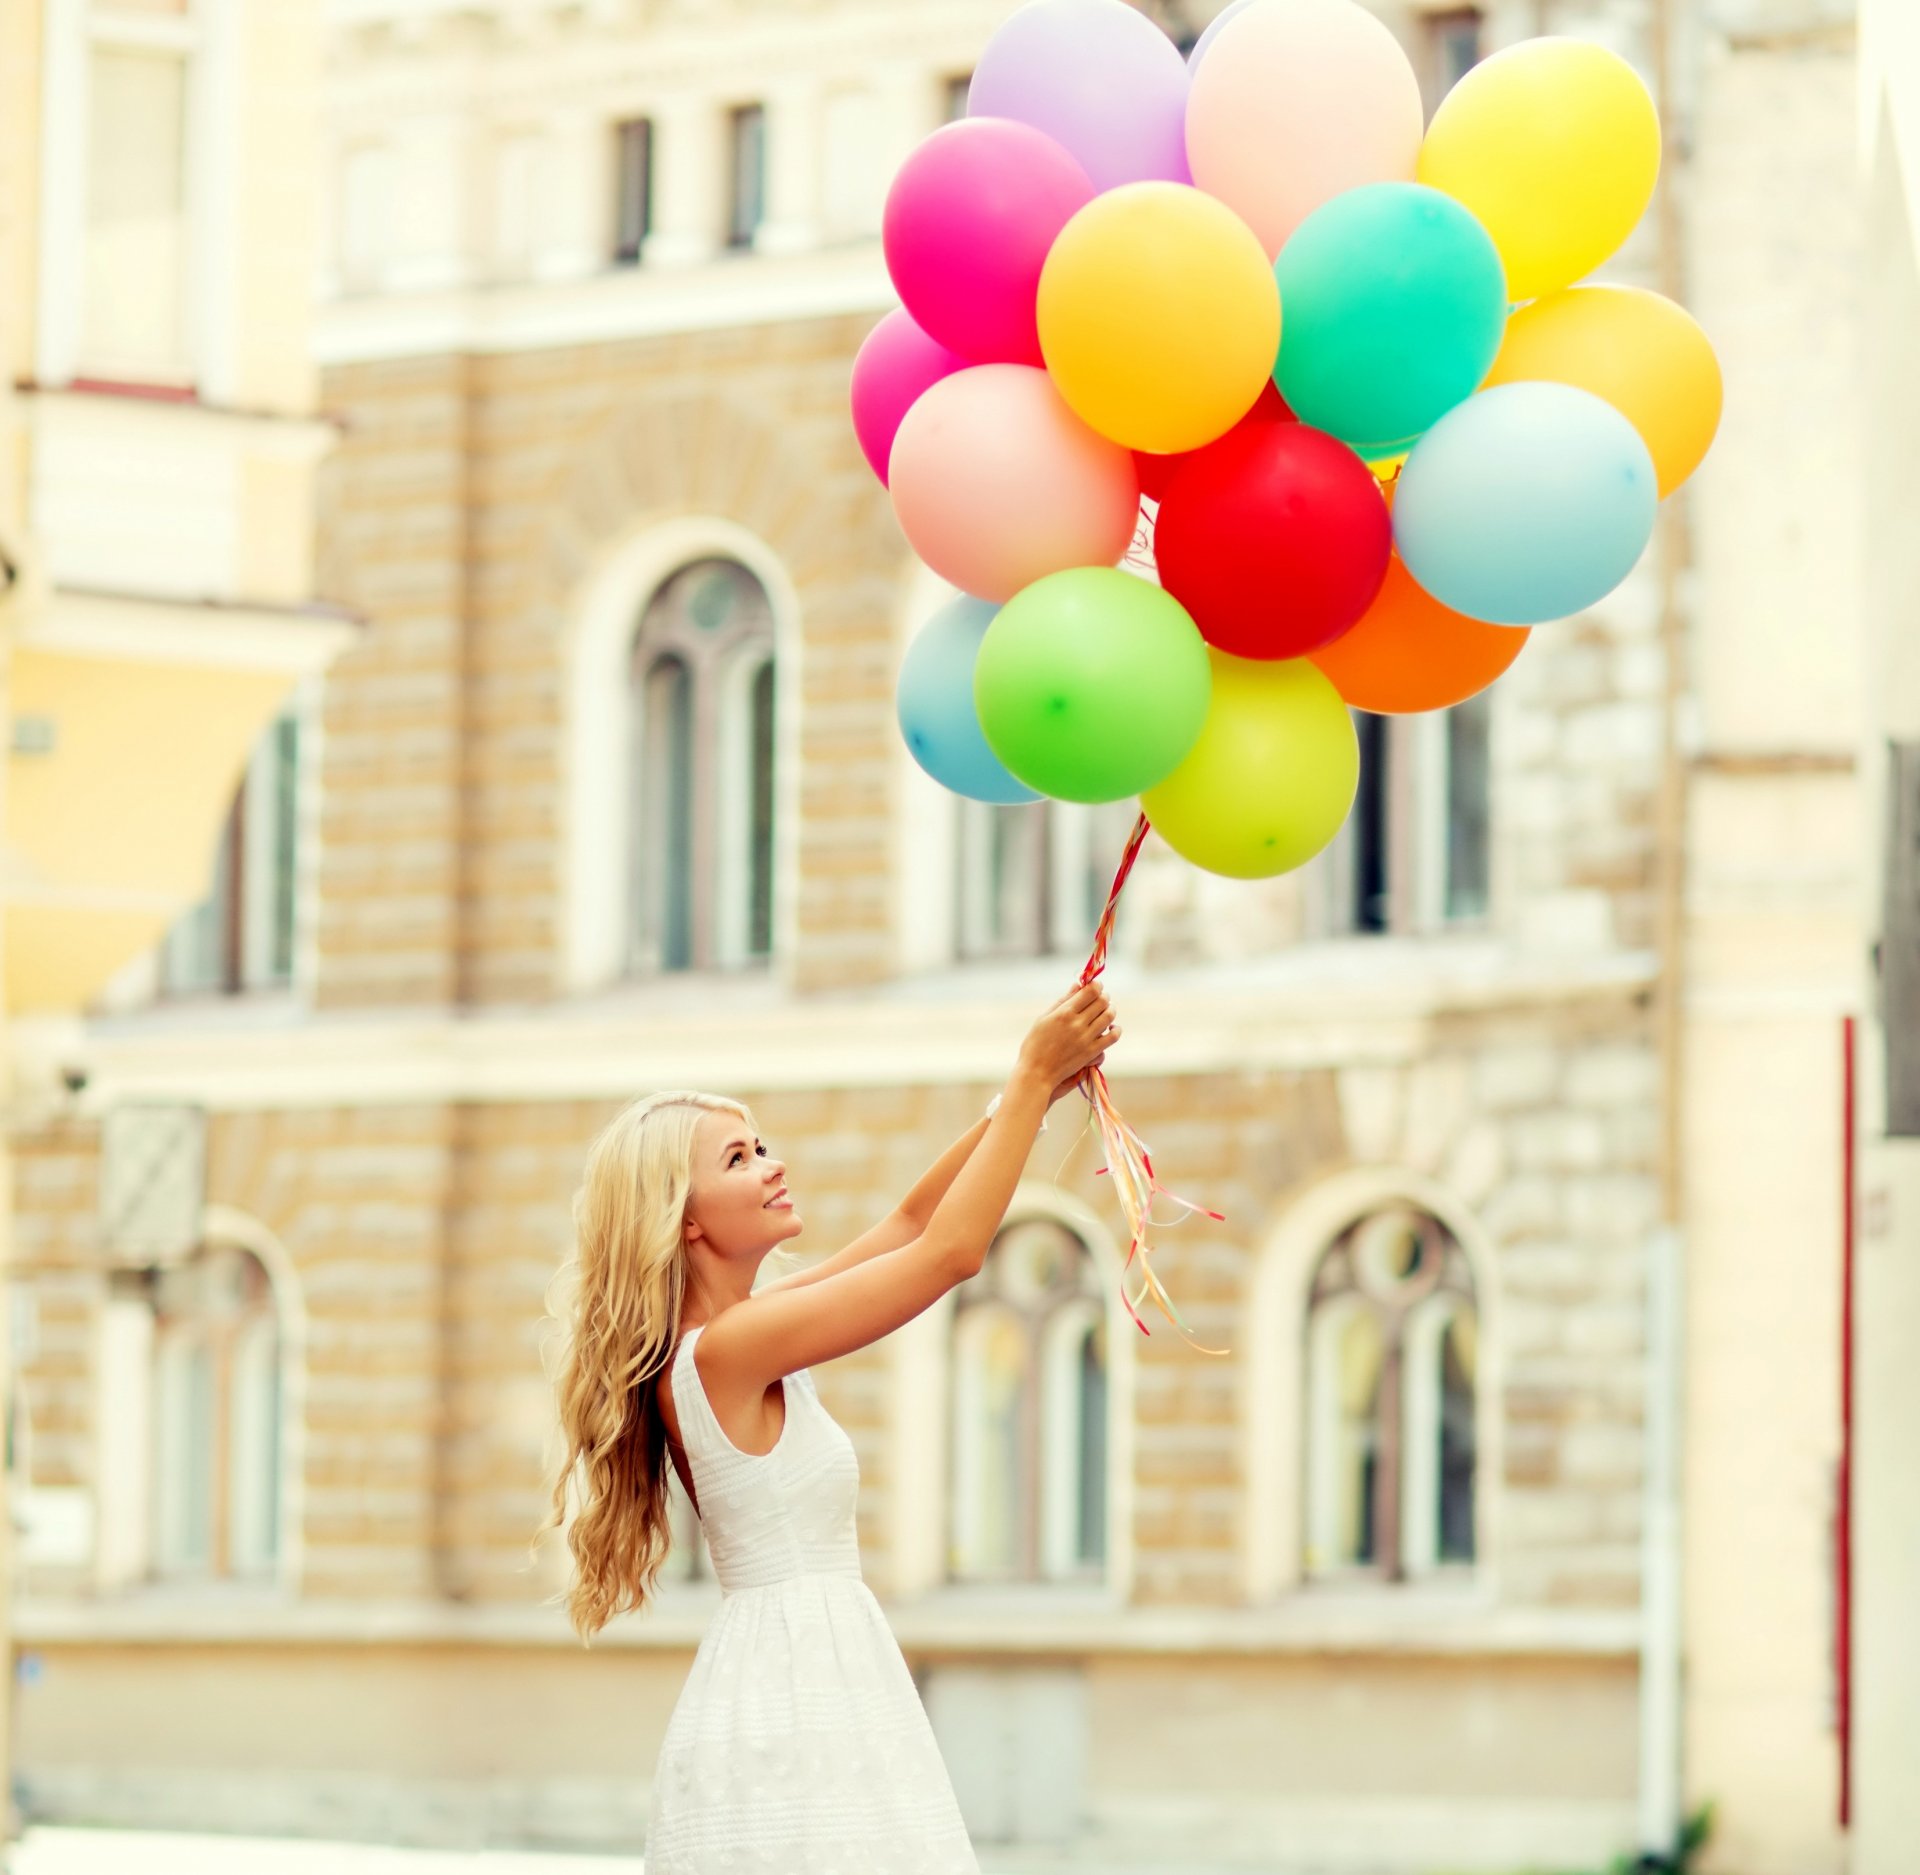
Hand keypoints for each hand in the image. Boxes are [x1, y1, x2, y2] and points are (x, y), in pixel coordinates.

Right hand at [1016, 983, 1119, 1099]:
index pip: (1090, 991)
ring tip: (1107, 1010)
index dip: (1097, 985)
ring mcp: (1086, 1039)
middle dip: (1104, 996)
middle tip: (1101, 998)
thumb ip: (1062, 1001)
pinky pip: (1112, 1037)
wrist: (1037, 1073)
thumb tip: (1078, 985)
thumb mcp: (1044, 1018)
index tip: (1096, 986)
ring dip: (1111, 1009)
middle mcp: (1077, 1024)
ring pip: (1109, 1016)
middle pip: (1102, 1002)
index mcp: (1064, 1013)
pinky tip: (1111, 1028)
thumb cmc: (1035, 1044)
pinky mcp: (1092, 1052)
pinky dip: (1116, 1029)